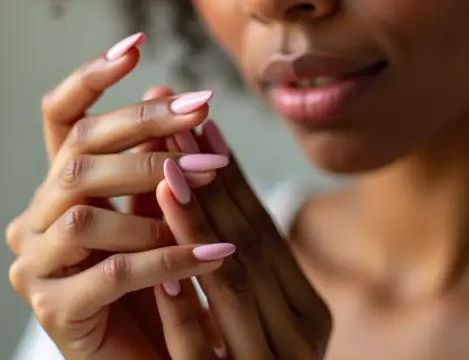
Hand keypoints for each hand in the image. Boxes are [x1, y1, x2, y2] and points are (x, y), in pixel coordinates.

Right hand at [5, 33, 233, 358]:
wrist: (150, 355)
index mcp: (60, 189)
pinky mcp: (55, 312)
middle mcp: (37, 220)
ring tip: (208, 183)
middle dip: (142, 128)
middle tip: (201, 111)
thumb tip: (162, 89)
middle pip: (77, 155)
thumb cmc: (157, 280)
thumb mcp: (157, 210)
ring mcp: (38, 266)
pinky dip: (168, 258)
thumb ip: (153, 159)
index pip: (59, 120)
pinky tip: (215, 251)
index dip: (91, 79)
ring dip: (155, 195)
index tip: (136, 45)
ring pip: (86, 212)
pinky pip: (113, 272)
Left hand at [154, 121, 332, 358]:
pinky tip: (161, 276)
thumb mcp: (240, 317)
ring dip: (196, 228)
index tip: (203, 130)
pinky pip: (200, 351)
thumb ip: (225, 260)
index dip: (232, 180)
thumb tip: (195, 177)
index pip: (265, 233)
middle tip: (179, 132)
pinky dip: (183, 310)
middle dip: (211, 186)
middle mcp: (299, 337)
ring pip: (230, 286)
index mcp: (308, 311)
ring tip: (166, 178)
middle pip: (249, 247)